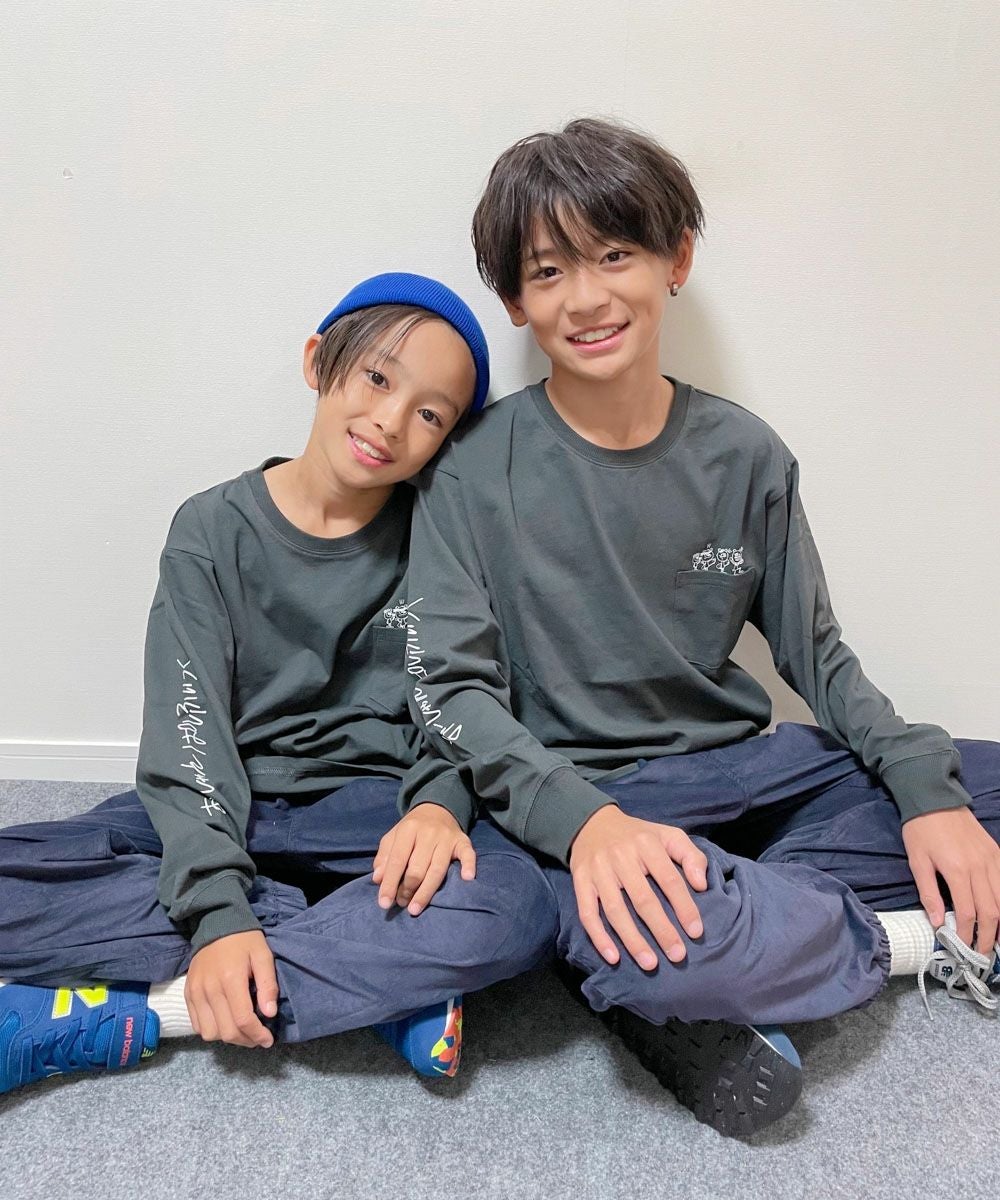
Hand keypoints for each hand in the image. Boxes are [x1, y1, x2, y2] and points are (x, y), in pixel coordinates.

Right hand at [185, 929, 278, 1047]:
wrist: (215, 923)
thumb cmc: (244, 940)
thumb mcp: (263, 956)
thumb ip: (268, 984)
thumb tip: (270, 1014)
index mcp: (231, 979)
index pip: (242, 1020)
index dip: (257, 1035)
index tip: (268, 1040)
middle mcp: (209, 989)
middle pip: (226, 1031)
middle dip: (246, 1040)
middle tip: (258, 1037)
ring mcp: (195, 993)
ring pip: (209, 1033)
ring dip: (228, 1037)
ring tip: (242, 1030)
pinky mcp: (187, 994)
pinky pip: (197, 1025)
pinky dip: (212, 1029)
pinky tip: (225, 1021)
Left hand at [373, 803, 475, 915]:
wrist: (437, 809)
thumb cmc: (412, 830)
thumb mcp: (393, 837)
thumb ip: (384, 857)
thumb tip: (378, 879)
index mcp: (408, 830)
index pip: (397, 860)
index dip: (390, 883)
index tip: (384, 903)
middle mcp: (428, 833)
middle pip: (417, 868)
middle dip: (407, 889)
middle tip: (402, 903)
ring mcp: (447, 838)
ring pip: (438, 869)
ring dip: (426, 892)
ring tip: (415, 908)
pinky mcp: (463, 841)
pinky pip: (468, 854)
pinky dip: (469, 865)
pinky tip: (467, 879)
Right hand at [569, 805, 707, 969]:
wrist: (592, 823)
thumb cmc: (637, 836)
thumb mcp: (667, 835)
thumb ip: (690, 855)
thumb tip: (701, 885)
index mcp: (646, 844)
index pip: (669, 880)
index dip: (684, 907)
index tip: (696, 932)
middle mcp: (620, 856)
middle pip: (643, 899)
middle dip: (662, 930)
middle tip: (678, 955)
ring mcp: (598, 870)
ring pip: (615, 910)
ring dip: (632, 940)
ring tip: (650, 964)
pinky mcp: (580, 881)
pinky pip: (587, 912)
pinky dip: (598, 936)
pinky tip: (613, 957)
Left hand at [902, 806, 999, 953]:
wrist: (934, 797)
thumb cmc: (920, 829)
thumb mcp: (917, 861)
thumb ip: (928, 893)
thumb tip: (938, 923)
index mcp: (957, 870)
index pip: (969, 913)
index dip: (969, 935)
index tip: (965, 949)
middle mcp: (980, 867)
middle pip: (992, 912)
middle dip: (990, 937)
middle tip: (984, 954)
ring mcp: (992, 859)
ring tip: (997, 941)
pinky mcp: (997, 853)